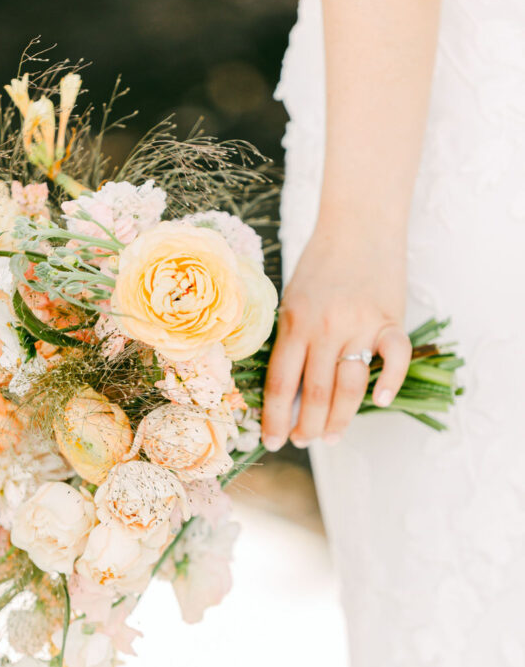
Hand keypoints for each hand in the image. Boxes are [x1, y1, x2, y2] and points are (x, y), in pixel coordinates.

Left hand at [261, 219, 410, 449]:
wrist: (358, 224)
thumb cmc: (320, 265)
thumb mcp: (292, 301)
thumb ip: (291, 341)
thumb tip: (288, 394)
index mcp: (294, 323)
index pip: (281, 383)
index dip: (275, 418)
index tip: (274, 441)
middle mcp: (324, 327)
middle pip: (314, 392)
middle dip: (307, 426)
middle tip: (304, 442)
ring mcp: (359, 324)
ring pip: (349, 385)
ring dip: (340, 418)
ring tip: (332, 436)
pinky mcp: (390, 318)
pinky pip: (394, 358)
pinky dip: (389, 382)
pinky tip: (380, 401)